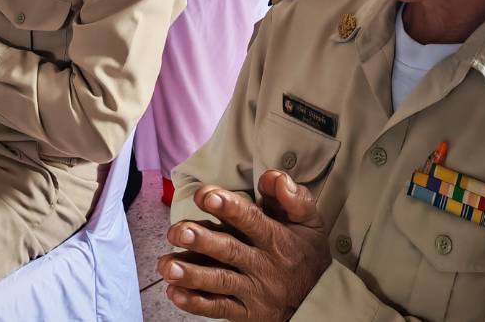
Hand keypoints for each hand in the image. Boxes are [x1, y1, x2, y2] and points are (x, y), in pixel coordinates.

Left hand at [159, 171, 330, 320]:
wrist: (317, 301)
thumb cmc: (307, 254)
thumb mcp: (310, 222)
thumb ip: (293, 197)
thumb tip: (273, 176)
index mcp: (276, 238)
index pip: (251, 220)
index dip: (228, 207)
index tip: (205, 195)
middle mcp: (262, 265)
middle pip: (229, 251)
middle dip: (201, 240)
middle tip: (177, 231)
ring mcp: (252, 291)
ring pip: (219, 281)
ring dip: (192, 274)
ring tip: (167, 266)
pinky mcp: (244, 312)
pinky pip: (218, 309)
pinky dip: (196, 303)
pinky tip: (174, 293)